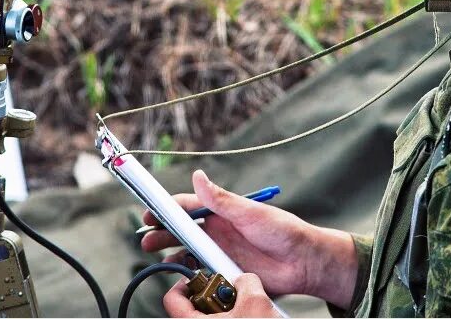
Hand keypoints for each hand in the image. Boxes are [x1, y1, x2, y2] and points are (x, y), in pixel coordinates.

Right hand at [141, 169, 356, 305]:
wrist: (304, 262)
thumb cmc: (283, 231)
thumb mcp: (250, 212)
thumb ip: (221, 199)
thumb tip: (198, 176)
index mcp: (222, 211)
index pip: (188, 205)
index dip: (167, 208)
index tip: (149, 212)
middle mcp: (218, 229)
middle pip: (182, 229)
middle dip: (161, 231)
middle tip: (146, 239)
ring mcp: (221, 250)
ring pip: (187, 250)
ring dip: (169, 252)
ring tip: (154, 256)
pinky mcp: (226, 271)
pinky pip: (200, 271)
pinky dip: (186, 272)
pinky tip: (177, 274)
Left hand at [163, 273, 280, 317]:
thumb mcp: (256, 300)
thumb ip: (244, 281)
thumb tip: (242, 280)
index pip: (172, 299)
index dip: (186, 282)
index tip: (200, 277)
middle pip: (192, 307)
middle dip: (213, 296)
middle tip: (229, 295)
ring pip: (208, 318)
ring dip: (226, 310)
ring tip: (244, 312)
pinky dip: (233, 318)